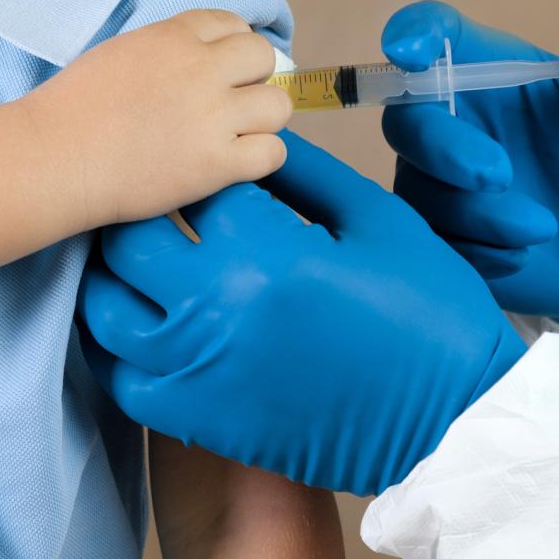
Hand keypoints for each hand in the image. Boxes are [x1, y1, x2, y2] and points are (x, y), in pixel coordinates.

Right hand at [25, 10, 290, 226]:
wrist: (54, 158)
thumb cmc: (70, 110)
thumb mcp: (119, 53)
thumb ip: (164, 51)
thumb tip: (195, 63)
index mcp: (173, 37)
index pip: (232, 24)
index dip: (230, 49)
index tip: (219, 71)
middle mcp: (200, 70)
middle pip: (263, 57)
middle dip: (252, 79)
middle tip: (229, 104)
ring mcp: (212, 117)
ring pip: (277, 105)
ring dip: (261, 120)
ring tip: (234, 135)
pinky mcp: (216, 164)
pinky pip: (272, 153)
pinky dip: (259, 158)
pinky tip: (233, 163)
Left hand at [79, 130, 523, 495]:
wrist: (454, 416)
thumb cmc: (427, 309)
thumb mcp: (374, 217)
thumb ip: (302, 171)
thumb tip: (252, 139)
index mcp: (262, 249)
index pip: (189, 183)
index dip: (195, 166)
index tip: (203, 165)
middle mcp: (214, 307)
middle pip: (126, 240)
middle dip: (141, 213)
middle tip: (164, 208)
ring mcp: (198, 369)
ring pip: (104, 309)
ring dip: (115, 277)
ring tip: (144, 264)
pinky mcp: (197, 419)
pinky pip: (120, 379)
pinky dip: (118, 348)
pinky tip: (146, 326)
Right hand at [381, 1, 558, 326]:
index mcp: (492, 72)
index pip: (439, 33)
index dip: (414, 32)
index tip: (409, 51)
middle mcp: (454, 118)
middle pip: (407, 117)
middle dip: (444, 148)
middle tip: (501, 176)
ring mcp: (438, 176)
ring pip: (417, 186)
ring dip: (475, 212)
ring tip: (541, 229)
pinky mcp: (437, 229)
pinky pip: (430, 238)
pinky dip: (475, 249)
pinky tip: (521, 255)